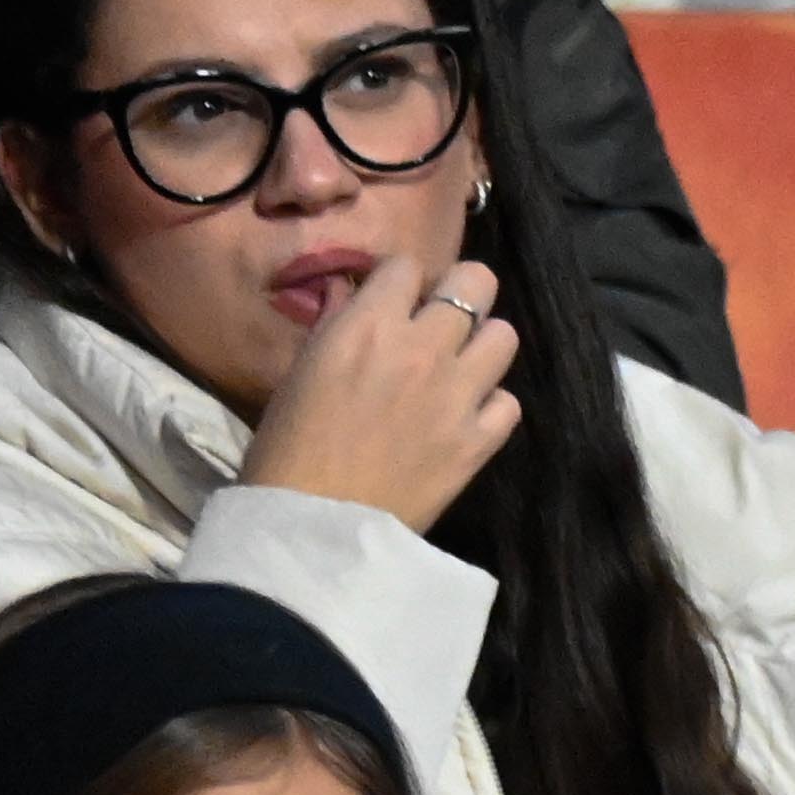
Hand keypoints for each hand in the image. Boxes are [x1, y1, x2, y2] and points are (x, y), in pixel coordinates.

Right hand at [246, 249, 523, 535]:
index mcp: (367, 326)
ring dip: (481, 346)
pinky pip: (508, 402)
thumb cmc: (286, 451)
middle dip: (459, 293)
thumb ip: (334, 326)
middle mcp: (422, 348)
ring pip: (504, 336)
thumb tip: (350, 293)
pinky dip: (490, 406)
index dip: (401, 281)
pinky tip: (465, 419)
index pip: (407, 264)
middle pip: (475, 281)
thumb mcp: (299, 374)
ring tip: (459, 369)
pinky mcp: (478, 441)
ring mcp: (457, 394)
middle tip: (441, 321)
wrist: (313, 530)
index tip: (394, 302)